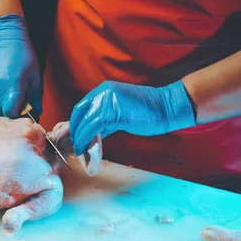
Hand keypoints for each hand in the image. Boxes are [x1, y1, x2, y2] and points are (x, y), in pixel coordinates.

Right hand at [0, 14, 41, 117]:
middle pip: (1, 111)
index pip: (10, 113)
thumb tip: (36, 111)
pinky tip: (0, 81)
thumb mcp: (34, 75)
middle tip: (16, 99)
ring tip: (8, 87)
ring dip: (2, 100)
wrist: (3, 38)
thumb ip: (34, 96)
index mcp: (13, 87)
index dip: (16, 114)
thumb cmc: (23, 55)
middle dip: (9, 109)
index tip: (20, 110)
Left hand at [69, 80, 194, 155]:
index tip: (75, 135)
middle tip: (74, 145)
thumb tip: (93, 134)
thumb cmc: (147, 112)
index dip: (75, 122)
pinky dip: (88, 139)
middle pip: (80, 114)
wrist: (166, 108)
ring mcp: (107, 101)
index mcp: (104, 90)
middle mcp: (102, 93)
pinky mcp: (112, 112)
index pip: (81, 107)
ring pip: (85, 122)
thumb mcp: (120, 112)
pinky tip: (87, 148)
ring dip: (80, 138)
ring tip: (79, 149)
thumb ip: (105, 120)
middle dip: (75, 131)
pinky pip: (94, 128)